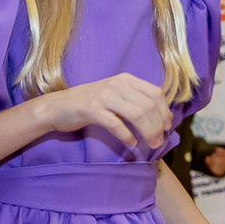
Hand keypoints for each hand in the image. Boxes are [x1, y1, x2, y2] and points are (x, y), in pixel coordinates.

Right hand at [36, 73, 171, 149]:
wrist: (57, 107)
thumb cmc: (88, 104)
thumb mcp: (114, 94)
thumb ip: (133, 99)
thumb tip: (159, 116)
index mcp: (125, 79)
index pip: (155, 93)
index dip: (165, 112)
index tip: (167, 127)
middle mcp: (117, 84)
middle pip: (148, 106)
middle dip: (158, 126)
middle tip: (159, 141)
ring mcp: (104, 96)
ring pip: (137, 114)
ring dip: (148, 132)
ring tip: (151, 144)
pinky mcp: (92, 110)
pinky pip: (117, 124)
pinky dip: (127, 136)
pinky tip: (131, 144)